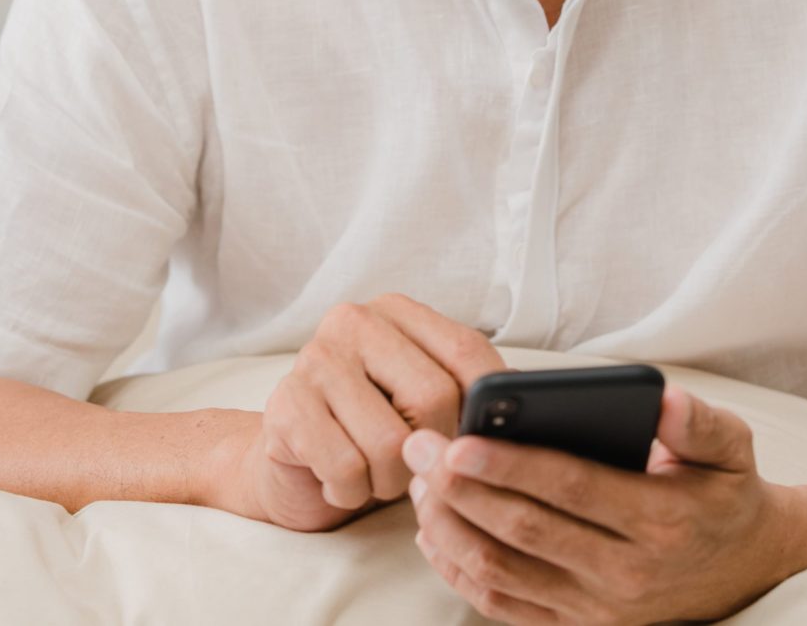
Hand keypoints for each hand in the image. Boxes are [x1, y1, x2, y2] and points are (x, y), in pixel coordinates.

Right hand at [211, 293, 506, 531]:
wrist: (292, 466)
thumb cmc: (371, 433)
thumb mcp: (422, 402)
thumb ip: (465, 392)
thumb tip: (520, 401)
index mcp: (397, 313)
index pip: (465, 350)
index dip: (487, 403)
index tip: (489, 440)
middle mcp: (353, 322)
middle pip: (433, 397)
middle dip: (432, 453)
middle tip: (414, 467)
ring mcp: (314, 359)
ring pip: (390, 442)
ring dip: (390, 482)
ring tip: (374, 476)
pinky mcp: (286, 406)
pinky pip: (346, 468)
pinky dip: (351, 493)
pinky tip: (340, 483)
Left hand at [401, 382, 806, 623]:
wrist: (755, 570)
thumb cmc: (728, 495)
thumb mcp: (731, 447)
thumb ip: (697, 421)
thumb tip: (663, 399)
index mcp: (659, 519)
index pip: (569, 489)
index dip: (508, 466)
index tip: (457, 442)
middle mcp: (626, 574)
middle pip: (523, 531)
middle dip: (459, 489)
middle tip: (417, 448)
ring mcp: (600, 610)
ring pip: (503, 572)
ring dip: (450, 528)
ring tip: (418, 484)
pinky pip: (505, 607)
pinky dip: (460, 573)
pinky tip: (434, 534)